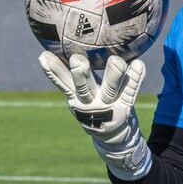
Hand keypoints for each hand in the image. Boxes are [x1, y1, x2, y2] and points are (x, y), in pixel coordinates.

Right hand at [39, 51, 151, 179]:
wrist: (113, 135)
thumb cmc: (94, 105)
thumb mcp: (79, 93)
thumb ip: (69, 75)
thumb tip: (49, 47)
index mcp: (76, 96)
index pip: (62, 82)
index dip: (53, 71)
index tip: (43, 56)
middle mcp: (91, 101)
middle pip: (84, 87)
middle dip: (80, 75)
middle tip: (78, 60)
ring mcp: (109, 105)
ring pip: (110, 89)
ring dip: (113, 75)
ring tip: (116, 61)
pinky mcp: (125, 107)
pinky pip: (130, 91)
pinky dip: (135, 78)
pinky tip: (139, 64)